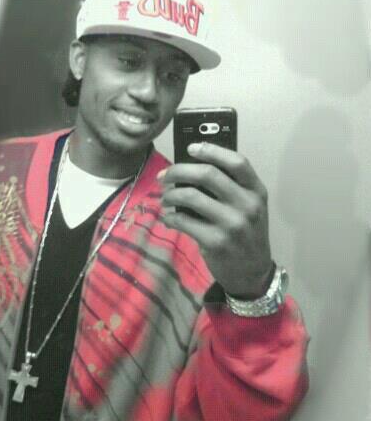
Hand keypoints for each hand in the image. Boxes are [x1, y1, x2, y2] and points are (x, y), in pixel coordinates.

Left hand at [159, 142, 273, 297]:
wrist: (253, 273)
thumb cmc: (246, 234)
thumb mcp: (249, 208)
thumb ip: (231, 188)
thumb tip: (190, 169)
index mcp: (256, 191)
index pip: (237, 162)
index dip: (211, 150)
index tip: (191, 148)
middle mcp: (247, 205)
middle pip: (207, 174)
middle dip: (179, 171)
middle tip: (164, 176)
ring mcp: (232, 224)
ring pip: (190, 197)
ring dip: (170, 195)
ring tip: (165, 199)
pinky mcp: (216, 242)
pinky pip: (183, 221)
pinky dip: (170, 217)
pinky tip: (168, 218)